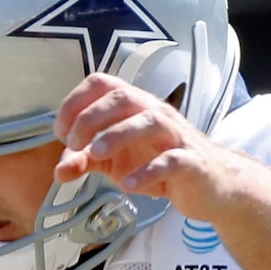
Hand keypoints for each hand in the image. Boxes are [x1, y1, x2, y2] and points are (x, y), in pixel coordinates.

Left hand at [54, 74, 237, 219]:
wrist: (212, 186)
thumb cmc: (161, 165)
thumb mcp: (116, 162)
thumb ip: (87, 161)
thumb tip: (59, 170)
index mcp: (134, 108)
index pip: (103, 84)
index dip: (75, 102)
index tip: (61, 132)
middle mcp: (155, 114)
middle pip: (123, 97)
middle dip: (91, 117)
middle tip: (72, 144)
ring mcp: (175, 137)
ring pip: (149, 121)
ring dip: (117, 135)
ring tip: (94, 154)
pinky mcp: (190, 163)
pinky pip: (171, 161)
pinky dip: (148, 172)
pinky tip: (128, 185)